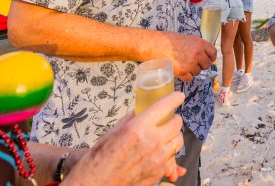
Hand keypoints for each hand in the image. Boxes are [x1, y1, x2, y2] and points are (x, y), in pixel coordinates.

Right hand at [66, 91, 185, 185]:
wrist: (96, 184)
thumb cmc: (99, 159)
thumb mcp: (113, 131)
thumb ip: (132, 119)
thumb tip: (143, 109)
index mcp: (138, 127)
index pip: (165, 106)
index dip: (174, 98)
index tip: (178, 96)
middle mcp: (152, 141)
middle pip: (177, 123)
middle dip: (173, 119)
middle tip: (168, 119)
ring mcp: (158, 158)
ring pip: (178, 140)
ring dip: (173, 136)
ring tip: (163, 136)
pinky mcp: (159, 172)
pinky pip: (172, 158)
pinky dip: (167, 153)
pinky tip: (157, 152)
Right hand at [163, 32, 216, 81]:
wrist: (155, 45)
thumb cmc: (168, 41)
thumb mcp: (187, 39)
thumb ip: (197, 46)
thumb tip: (205, 54)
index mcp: (200, 43)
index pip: (213, 53)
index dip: (210, 57)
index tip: (207, 59)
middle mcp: (197, 54)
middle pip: (207, 65)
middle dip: (201, 65)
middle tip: (192, 62)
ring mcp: (190, 64)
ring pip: (198, 72)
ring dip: (192, 70)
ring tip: (182, 63)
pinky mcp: (182, 72)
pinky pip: (189, 78)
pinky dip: (185, 76)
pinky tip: (179, 70)